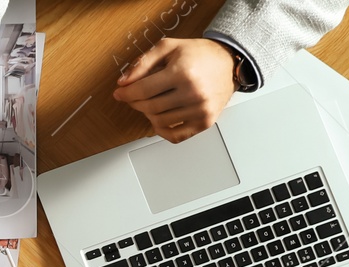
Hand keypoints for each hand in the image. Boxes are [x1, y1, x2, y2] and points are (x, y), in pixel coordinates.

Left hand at [113, 38, 236, 142]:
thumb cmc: (199, 54)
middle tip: (133, 96)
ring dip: (148, 114)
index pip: (143, 90)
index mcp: (182, 72)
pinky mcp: (205, 122)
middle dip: (135, 102)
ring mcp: (200, 110)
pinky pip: (176, 136)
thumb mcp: (169, 47)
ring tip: (150, 103)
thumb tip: (123, 82)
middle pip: (150, 107)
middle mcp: (193, 93)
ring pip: (160, 122)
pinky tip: (159, 120)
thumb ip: (143, 62)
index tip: (120, 93)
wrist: (228, 62)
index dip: (126, 93)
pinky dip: (162, 131)